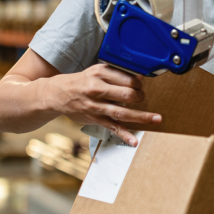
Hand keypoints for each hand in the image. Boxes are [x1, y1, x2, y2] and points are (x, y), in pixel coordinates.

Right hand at [44, 64, 159, 145]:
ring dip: (141, 116)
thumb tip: (138, 77)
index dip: (138, 82)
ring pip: (122, 112)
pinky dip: (124, 135)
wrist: (56, 94)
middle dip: (140, 96)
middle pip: (126, 94)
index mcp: (99, 74)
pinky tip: (134, 141)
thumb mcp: (95, 71)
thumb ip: (115, 73)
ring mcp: (96, 106)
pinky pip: (112, 127)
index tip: (141, 84)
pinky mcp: (95, 119)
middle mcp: (97, 89)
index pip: (126, 78)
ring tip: (156, 118)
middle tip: (142, 97)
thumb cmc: (81, 82)